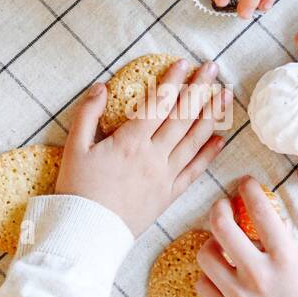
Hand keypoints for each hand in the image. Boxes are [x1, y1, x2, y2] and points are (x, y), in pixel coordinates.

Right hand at [55, 59, 230, 235]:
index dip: (172, 81)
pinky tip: (220, 139)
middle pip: (182, 116)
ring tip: (224, 94)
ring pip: (194, 140)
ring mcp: (165, 176)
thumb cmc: (77, 190)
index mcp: (130, 141)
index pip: (157, 103)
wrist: (87, 233)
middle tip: (212, 68)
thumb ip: (87, 114)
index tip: (183, 63)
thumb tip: (101, 87)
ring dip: (211, 115)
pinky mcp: (169, 195)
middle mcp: (153, 156)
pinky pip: (194, 170)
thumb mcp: (74, 148)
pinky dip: (209, 153)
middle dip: (198, 89)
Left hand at [196, 178, 297, 296]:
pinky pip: (203, 286)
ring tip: (219, 244)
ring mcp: (239, 296)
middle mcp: (259, 274)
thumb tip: (277, 228)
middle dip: (217, 207)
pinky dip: (207, 276)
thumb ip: (291, 251)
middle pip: (221, 226)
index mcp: (286, 261)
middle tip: (221, 205)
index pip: (262, 211)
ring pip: (205, 254)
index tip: (245, 182)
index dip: (250, 190)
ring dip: (210, 243)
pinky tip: (217, 276)